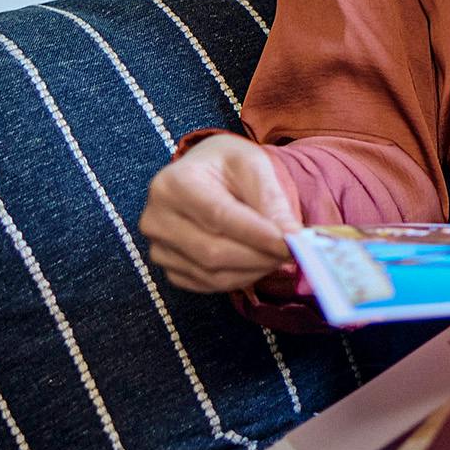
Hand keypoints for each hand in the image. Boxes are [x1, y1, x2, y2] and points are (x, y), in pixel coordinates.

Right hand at [140, 134, 299, 294]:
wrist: (204, 174)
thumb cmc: (227, 165)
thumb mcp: (253, 164)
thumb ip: (271, 198)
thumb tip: (290, 236)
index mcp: (173, 183)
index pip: (218, 216)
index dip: (257, 234)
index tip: (291, 242)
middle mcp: (156, 218)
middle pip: (212, 251)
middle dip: (259, 256)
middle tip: (293, 251)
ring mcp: (158, 248)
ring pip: (211, 274)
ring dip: (253, 270)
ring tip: (278, 254)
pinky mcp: (168, 269)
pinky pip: (207, 284)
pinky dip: (239, 278)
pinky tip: (257, 262)